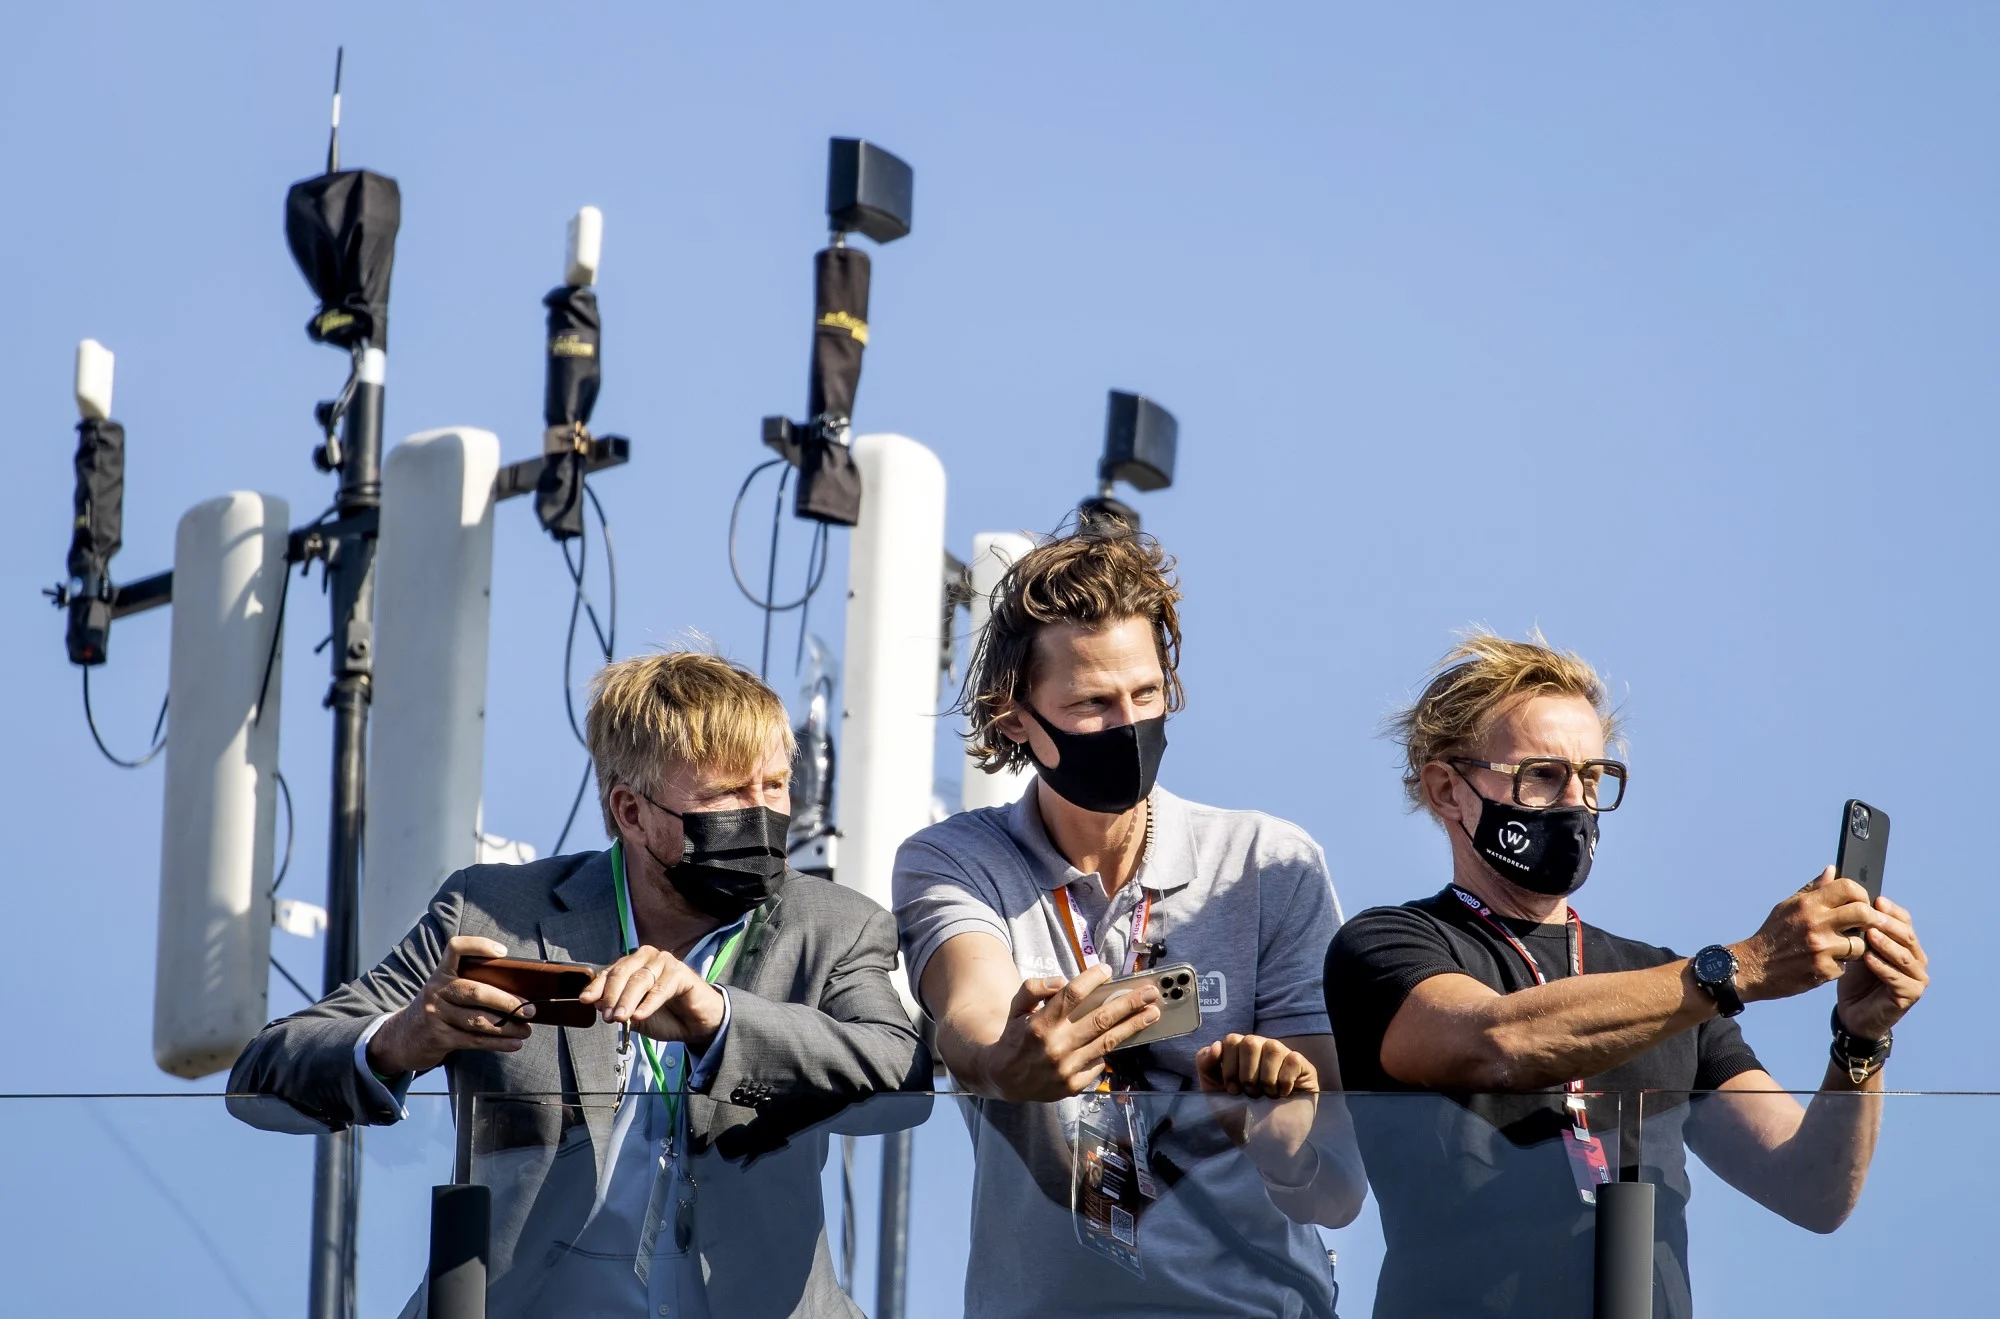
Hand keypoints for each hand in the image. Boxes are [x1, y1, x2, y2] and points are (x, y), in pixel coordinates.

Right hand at [366, 936, 532, 1077]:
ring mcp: (435, 1014)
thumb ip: (470, 984)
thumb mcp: (445, 991)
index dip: (479, 945)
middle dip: (507, 1001)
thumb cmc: (437, 1009)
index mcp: (441, 973)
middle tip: (530, 1009)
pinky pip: (473, 1040)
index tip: (503, 952)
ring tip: (526, 1030)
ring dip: (507, 1027)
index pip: (456, 949)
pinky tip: (514, 1044)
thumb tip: (518, 990)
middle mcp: (436, 990)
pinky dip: (497, 1043)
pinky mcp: (438, 1037)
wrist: (401, 1037)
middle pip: (476, 992)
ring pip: (477, 1020)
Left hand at [579, 946, 727, 1050]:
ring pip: (640, 979)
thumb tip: (595, 1003)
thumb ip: (618, 1009)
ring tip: (619, 1018)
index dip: (596, 986)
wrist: (696, 1024)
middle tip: (607, 1016)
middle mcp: (647, 958)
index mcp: (633, 964)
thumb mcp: (634, 1016)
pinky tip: (639, 1015)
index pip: (610, 972)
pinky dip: (648, 1003)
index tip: (585, 1000)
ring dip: (627, 1000)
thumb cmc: (665, 1016)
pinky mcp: (681, 972)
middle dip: (611, 995)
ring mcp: (665, 962)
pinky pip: (661, 987)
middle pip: (623, 973)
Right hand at [978, 965, 1160, 1101]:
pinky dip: (1108, 1051)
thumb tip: (1062, 981)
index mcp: (1040, 1023)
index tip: (1108, 970)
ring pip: (1107, 1042)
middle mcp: (1056, 1046)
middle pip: (1100, 1019)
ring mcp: (1066, 1068)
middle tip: (1150, 992)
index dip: (1092, 980)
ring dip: (1133, 1026)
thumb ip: (1035, 988)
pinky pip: (1098, 1063)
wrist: (1003, 1078)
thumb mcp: (1015, 1007)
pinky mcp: (1073, 1085)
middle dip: (1129, 1003)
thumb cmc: (1014, 1037)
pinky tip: (1122, 1039)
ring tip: (1152, 1013)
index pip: (1071, 995)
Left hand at [1196, 1034, 1319, 1178]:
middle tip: (1251, 1095)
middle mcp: (1262, 1049)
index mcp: (1240, 1053)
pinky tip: (1284, 1094)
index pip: (1232, 1040)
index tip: (1233, 1090)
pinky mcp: (1304, 1068)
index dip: (1230, 1067)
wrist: (1268, 1145)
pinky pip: (1293, 1060)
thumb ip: (1206, 1066)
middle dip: (1247, 1074)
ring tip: (1267, 1095)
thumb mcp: (1215, 1093)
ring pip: (1273, 1048)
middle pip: (1250, 1042)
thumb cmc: (1242, 1117)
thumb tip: (1216, 1045)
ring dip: (1266, 1079)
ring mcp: (1284, 1057)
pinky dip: (1285, 1081)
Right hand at [1730, 869, 1887, 1003]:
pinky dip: (1839, 965)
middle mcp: (1815, 923)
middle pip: (1864, 913)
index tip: (1862, 902)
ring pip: (1860, 943)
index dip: (1861, 894)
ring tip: (1840, 948)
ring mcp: (1821, 948)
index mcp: (1807, 904)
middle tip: (1868, 924)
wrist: (1754, 967)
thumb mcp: (1788, 907)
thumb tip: (1832, 870)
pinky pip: (1847, 965)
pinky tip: (1825, 963)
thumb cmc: (1773, 934)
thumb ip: (1814, 889)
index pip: (1848, 888)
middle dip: (1871, 919)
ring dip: (1854, 947)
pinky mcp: (1824, 970)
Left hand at [1834, 895, 1927, 1039]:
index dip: (1891, 910)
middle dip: (1888, 924)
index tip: (1875, 900)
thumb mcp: (1856, 948)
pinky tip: (1868, 958)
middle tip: (1870, 914)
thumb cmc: (1854, 977)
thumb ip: (1860, 928)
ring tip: (1869, 934)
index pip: (1904, 921)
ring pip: (1904, 956)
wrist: (1852, 1011)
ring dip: (1886, 944)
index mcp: (1907, 945)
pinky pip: (1897, 978)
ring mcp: (1917, 978)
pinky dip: (1882, 967)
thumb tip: (1852, 899)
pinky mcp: (1911, 995)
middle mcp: (1917, 959)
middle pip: (1907, 936)